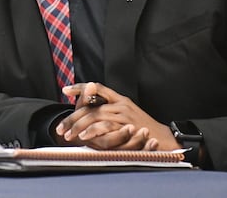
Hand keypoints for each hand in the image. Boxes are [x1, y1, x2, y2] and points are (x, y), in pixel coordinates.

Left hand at [54, 82, 178, 150]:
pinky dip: (94, 131)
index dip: (81, 87)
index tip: (65, 90)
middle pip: (91, 105)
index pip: (97, 88)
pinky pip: (106, 127)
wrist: (164, 139)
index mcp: (120, 99)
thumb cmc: (143, 129)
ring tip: (70, 134)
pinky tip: (85, 137)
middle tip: (61, 128)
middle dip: (73, 117)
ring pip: (96, 115)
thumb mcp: (126, 116)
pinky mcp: (127, 126)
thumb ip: (109, 111)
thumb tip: (89, 112)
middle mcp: (121, 104)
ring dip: (80, 126)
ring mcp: (124, 114)